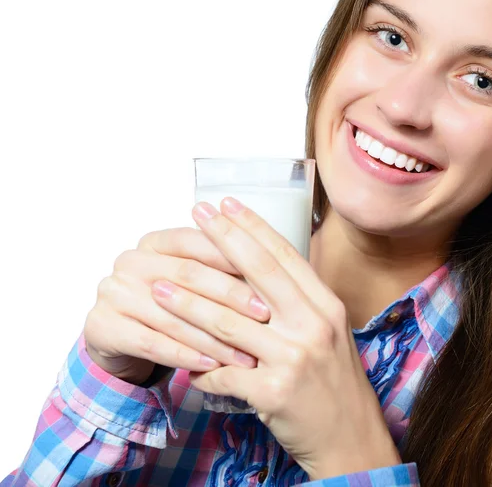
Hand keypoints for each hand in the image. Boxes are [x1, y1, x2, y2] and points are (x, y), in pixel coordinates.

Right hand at [83, 226, 269, 384]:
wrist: (120, 339)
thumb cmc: (168, 306)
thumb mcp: (191, 282)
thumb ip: (220, 269)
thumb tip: (273, 273)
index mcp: (155, 241)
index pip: (196, 241)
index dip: (233, 258)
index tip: (269, 277)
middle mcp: (130, 260)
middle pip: (187, 275)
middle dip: (230, 296)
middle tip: (264, 315)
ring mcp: (112, 292)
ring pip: (173, 314)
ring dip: (214, 336)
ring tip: (247, 352)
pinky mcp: (102, 326)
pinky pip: (152, 343)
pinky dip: (185, 355)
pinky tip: (212, 366)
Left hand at [153, 197, 400, 478]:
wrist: (353, 441)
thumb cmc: (336, 384)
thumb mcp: (328, 333)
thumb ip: (299, 302)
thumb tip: (258, 272)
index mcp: (326, 306)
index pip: (285, 255)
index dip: (254, 226)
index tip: (229, 204)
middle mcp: (313, 325)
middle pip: (259, 272)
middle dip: (222, 239)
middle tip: (197, 213)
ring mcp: (294, 357)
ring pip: (229, 322)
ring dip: (188, 305)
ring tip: (160, 288)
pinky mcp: (273, 392)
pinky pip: (223, 374)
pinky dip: (199, 369)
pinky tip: (183, 366)